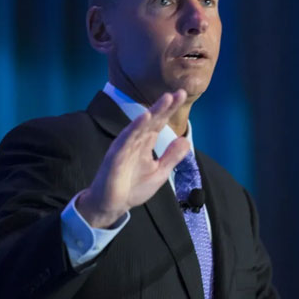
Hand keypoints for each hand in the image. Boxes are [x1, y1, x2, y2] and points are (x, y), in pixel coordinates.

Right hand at [76, 90, 189, 227]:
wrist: (112, 205)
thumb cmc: (133, 187)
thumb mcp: (159, 172)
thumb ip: (171, 157)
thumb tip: (186, 141)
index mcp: (146, 143)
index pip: (160, 122)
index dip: (170, 109)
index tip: (182, 95)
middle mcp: (136, 140)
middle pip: (152, 119)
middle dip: (165, 106)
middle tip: (179, 92)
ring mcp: (125, 146)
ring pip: (141, 125)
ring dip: (153, 111)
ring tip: (166, 98)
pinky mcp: (116, 155)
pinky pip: (126, 139)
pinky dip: (135, 127)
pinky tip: (145, 117)